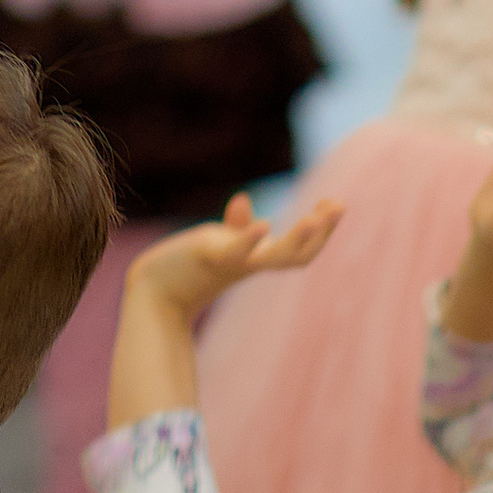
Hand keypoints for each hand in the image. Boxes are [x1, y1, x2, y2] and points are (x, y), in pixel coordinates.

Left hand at [128, 191, 344, 328]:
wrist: (153, 291)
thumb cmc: (187, 267)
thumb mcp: (218, 242)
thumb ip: (235, 226)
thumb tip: (243, 201)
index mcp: (259, 259)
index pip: (302, 250)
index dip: (322, 230)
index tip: (336, 204)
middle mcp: (252, 264)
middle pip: (299, 255)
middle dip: (322, 233)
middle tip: (340, 206)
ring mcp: (234, 263)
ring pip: (275, 258)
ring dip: (298, 239)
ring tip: (316, 218)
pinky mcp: (209, 258)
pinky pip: (235, 252)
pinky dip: (249, 239)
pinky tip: (262, 224)